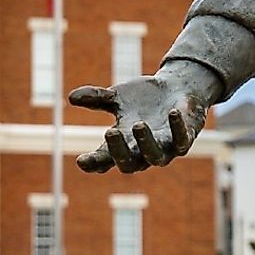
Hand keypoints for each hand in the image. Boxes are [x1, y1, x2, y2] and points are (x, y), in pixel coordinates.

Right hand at [71, 65, 215, 173]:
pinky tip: (172, 113)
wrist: (176, 89)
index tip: (81, 161)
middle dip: (119, 152)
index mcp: (123, 145)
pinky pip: (181, 141)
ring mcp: (164, 148)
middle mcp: (142, 152)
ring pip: (155, 157)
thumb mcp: (117, 95)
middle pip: (128, 165)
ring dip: (146, 143)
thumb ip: (97, 98)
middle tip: (109, 133)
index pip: (104, 161)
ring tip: (138, 125)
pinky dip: (177, 128)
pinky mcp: (184, 140)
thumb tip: (71, 97)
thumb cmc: (144, 98)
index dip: (93, 163)